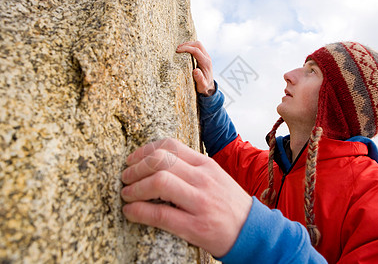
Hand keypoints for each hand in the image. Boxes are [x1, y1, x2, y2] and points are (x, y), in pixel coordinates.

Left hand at [121, 138, 252, 256]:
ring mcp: (200, 202)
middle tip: (125, 176)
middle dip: (136, 168)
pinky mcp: (196, 226)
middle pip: (161, 160)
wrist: (252, 231)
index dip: (145, 150)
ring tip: (126, 194)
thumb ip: (190, 168)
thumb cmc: (228, 203)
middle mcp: (203, 179)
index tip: (133, 159)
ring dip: (135, 188)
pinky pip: (160, 214)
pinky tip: (131, 211)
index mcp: (206, 164)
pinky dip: (139, 211)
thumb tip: (156, 163)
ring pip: (159, 182)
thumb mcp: (214, 176)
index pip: (170, 146)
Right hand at [177, 41, 215, 95]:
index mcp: (206, 63)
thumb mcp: (202, 85)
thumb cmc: (204, 86)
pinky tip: (184, 50)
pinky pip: (197, 47)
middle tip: (177, 49)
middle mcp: (207, 57)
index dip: (186, 48)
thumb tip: (196, 71)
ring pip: (198, 44)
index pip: (196, 51)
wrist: (209, 86)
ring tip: (179, 48)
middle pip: (198, 44)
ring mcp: (206, 56)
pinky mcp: (203, 56)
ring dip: (188, 44)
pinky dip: (190, 46)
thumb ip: (199, 79)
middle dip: (187, 44)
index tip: (178, 51)